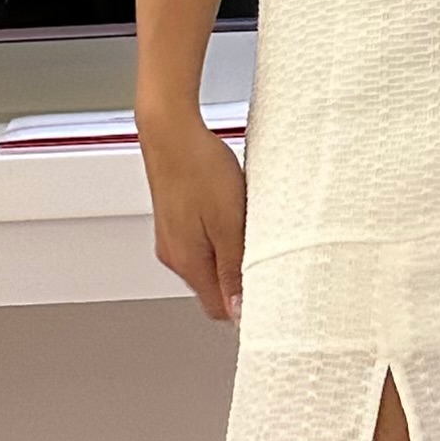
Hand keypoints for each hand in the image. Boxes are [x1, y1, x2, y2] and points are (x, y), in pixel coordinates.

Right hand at [142, 113, 247, 322]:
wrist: (171, 130)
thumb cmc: (199, 168)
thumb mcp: (229, 223)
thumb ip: (233, 270)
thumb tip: (238, 309)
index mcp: (188, 262)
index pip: (218, 309)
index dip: (245, 307)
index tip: (268, 292)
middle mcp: (174, 256)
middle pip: (213, 289)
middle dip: (240, 279)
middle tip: (264, 253)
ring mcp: (172, 238)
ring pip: (209, 264)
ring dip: (231, 254)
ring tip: (246, 226)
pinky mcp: (174, 221)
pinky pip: (202, 243)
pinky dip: (220, 237)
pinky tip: (230, 213)